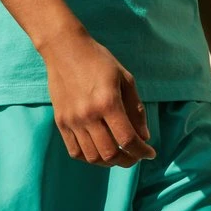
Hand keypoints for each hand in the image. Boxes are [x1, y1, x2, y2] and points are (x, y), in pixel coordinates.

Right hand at [41, 27, 155, 167]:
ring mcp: (72, 120)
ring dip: (110, 161)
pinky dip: (90, 158)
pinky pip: (75, 152)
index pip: (128, 139)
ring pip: (93, 157)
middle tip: (136, 155)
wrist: (64, 49)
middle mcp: (89, 115)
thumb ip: (136, 108)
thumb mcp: (125, 78)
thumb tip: (144, 136)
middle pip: (110, 154)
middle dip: (128, 160)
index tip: (150, 153)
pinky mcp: (60, 122)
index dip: (142, 151)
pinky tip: (99, 151)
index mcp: (108, 102)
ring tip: (119, 154)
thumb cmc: (99, 60)